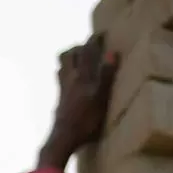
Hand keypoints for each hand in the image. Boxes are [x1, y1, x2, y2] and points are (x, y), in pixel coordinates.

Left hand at [40, 35, 117, 169]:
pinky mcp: (60, 98)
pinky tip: (71, 77)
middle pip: (69, 55)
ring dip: (70, 57)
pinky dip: (66, 70)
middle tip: (90, 46)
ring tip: (80, 57)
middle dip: (79, 47)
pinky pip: (61, 77)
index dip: (93, 41)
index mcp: (82, 76)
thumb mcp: (101, 98)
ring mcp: (62, 88)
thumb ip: (106, 76)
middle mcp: (70, 78)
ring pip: (62, 65)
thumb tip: (112, 53)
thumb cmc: (86, 121)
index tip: (101, 34)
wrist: (63, 139)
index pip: (87, 52)